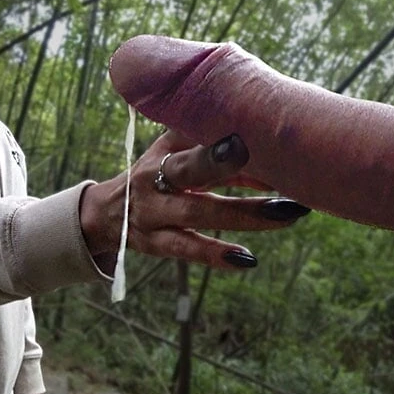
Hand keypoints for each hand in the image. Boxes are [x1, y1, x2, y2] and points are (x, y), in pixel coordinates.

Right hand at [80, 130, 309, 269]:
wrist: (106, 213)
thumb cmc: (157, 175)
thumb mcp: (173, 154)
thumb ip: (215, 152)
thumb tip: (271, 156)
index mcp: (162, 152)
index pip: (193, 139)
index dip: (217, 139)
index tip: (247, 134)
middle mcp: (153, 179)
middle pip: (191, 172)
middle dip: (227, 168)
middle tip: (276, 169)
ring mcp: (151, 213)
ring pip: (198, 213)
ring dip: (244, 215)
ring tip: (286, 214)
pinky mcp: (154, 243)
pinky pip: (187, 248)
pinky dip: (216, 255)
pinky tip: (247, 259)